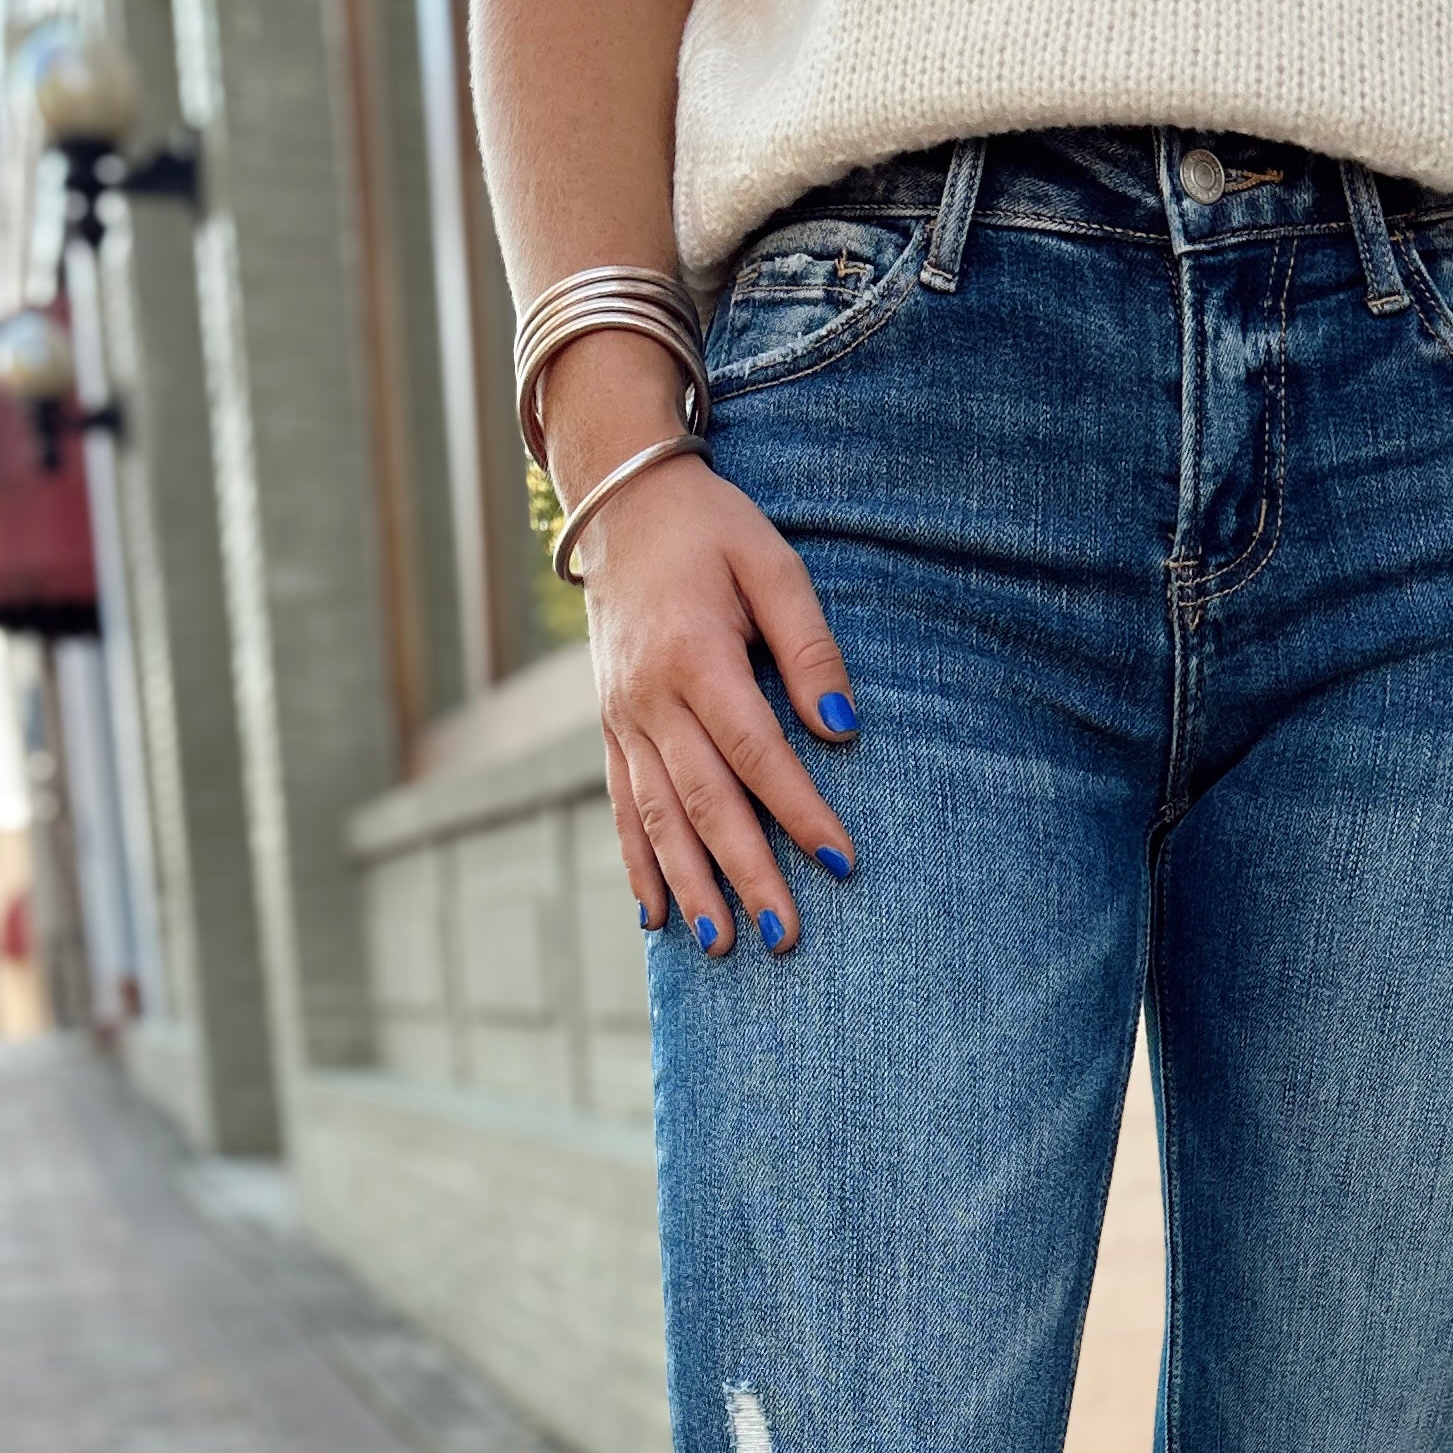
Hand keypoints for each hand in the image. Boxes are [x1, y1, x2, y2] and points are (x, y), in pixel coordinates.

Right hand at [556, 348, 860, 957]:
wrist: (623, 506)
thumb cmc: (712, 531)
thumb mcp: (773, 565)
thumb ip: (809, 648)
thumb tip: (842, 732)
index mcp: (695, 656)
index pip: (755, 751)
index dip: (797, 810)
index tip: (841, 861)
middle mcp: (649, 699)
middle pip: (705, 802)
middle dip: (747, 873)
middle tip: (785, 936)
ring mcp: (622, 719)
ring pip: (658, 818)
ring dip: (691, 885)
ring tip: (723, 946)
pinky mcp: (610, 729)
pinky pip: (622, 807)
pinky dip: (638, 864)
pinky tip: (657, 916)